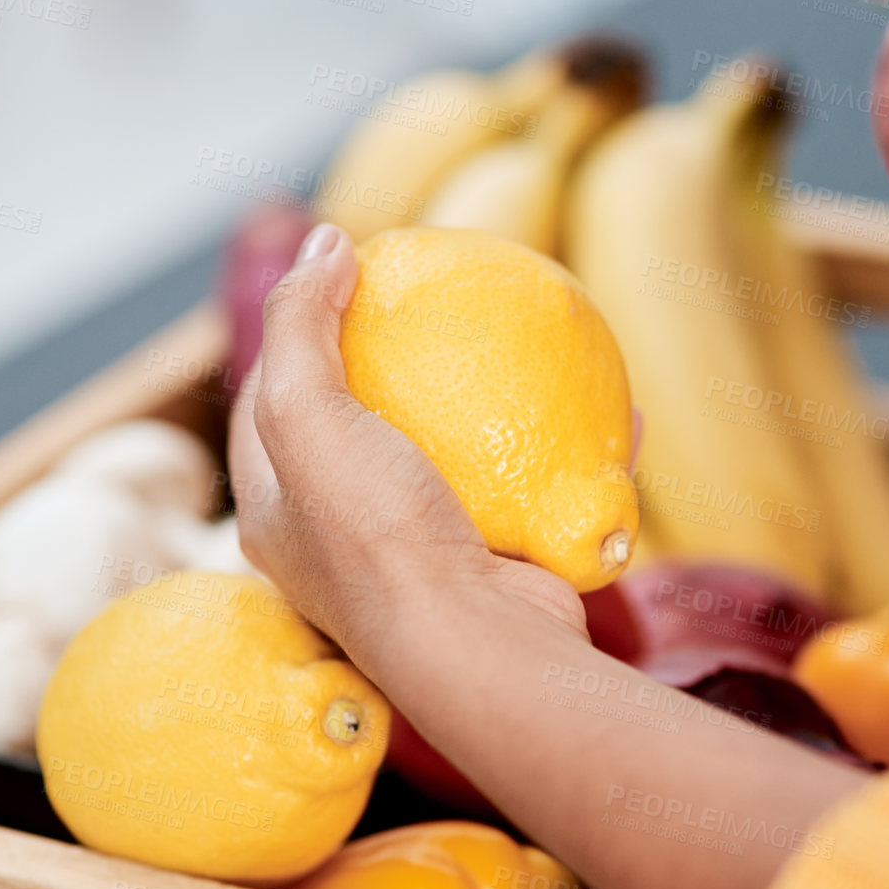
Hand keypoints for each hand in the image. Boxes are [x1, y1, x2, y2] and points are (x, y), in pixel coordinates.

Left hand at [229, 224, 867, 888]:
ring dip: (508, 410)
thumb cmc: (381, 539)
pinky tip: (618, 406)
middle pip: (366, 432)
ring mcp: (431, 558)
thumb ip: (301, 326)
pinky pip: (546, 493)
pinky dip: (581, 453)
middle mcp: (347, 545)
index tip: (346, 280)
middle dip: (404, 372)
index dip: (294, 337)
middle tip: (443, 309)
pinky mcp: (505, 568)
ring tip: (537, 348)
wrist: (480, 649)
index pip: (270, 408)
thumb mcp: (308, 414)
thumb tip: (325, 240)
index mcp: (279, 518)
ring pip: (470, 463)